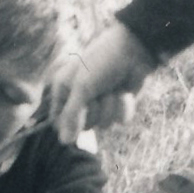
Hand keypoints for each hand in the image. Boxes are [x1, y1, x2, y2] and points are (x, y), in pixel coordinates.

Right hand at [48, 23, 156, 144]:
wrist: (135, 49)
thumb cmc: (102, 61)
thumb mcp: (82, 87)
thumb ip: (71, 116)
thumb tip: (63, 142)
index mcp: (63, 90)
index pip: (58, 121)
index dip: (68, 123)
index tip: (78, 113)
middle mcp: (79, 98)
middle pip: (83, 126)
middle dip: (94, 110)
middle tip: (98, 91)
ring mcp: (100, 103)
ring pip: (103, 124)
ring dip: (110, 106)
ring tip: (112, 88)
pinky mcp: (117, 105)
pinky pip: (119, 120)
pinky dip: (123, 107)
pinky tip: (124, 93)